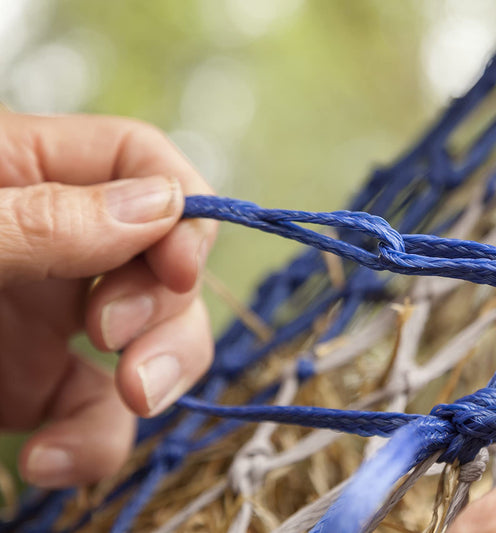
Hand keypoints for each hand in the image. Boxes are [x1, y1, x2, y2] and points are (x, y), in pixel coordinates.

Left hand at [0, 113, 216, 487]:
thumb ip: (48, 215)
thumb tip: (163, 206)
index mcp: (34, 174)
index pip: (145, 164)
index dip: (182, 211)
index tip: (174, 267)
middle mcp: (62, 246)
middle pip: (169, 262)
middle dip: (170, 309)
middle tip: (126, 348)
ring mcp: (56, 319)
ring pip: (156, 344)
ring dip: (158, 380)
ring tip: (125, 404)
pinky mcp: (40, 389)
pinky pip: (100, 415)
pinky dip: (91, 445)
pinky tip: (44, 461)